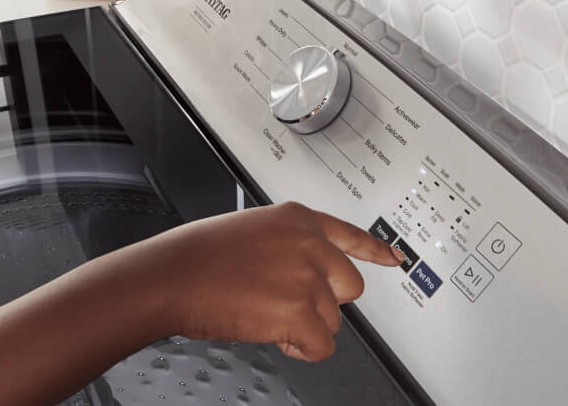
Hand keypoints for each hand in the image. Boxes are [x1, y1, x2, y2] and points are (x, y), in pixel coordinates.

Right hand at [131, 202, 405, 361]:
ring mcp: (308, 277)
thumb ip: (286, 243)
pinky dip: (300, 349)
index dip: (374, 251)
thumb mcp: (250, 230)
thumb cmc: (199, 257)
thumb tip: (302, 268)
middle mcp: (310, 244)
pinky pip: (322, 346)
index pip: (349, 234)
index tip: (394, 259)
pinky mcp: (302, 312)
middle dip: (322, 301)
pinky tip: (271, 332)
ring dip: (304, 325)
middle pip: (349, 286)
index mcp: (298, 219)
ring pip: (332, 319)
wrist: (173, 276)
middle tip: (283, 301)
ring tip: (263, 311)